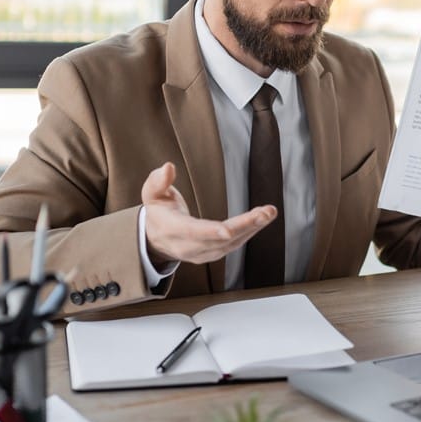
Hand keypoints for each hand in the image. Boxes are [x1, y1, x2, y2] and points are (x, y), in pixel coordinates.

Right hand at [141, 162, 276, 264]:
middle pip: (218, 240)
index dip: (209, 232)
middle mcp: (188, 246)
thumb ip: (158, 181)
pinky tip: (262, 219)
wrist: (157, 239)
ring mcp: (202, 254)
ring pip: (231, 244)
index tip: (227, 231)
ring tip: (269, 212)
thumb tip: (168, 167)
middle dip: (244, 226)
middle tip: (266, 213)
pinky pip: (234, 245)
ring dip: (252, 228)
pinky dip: (250, 232)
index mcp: (171, 230)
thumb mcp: (151, 193)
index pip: (191, 232)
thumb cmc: (157, 211)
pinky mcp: (213, 254)